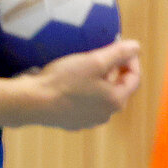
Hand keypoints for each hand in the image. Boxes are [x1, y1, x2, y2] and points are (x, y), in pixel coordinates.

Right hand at [25, 38, 143, 128]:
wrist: (31, 103)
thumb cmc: (64, 81)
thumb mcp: (94, 61)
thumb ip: (119, 53)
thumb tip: (136, 46)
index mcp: (116, 101)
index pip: (134, 78)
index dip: (131, 59)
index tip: (120, 45)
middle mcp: (105, 115)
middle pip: (118, 87)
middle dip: (114, 69)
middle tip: (101, 54)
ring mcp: (87, 121)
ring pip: (101, 96)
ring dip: (98, 80)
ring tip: (85, 66)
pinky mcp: (71, 122)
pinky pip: (84, 103)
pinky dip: (84, 90)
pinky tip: (70, 81)